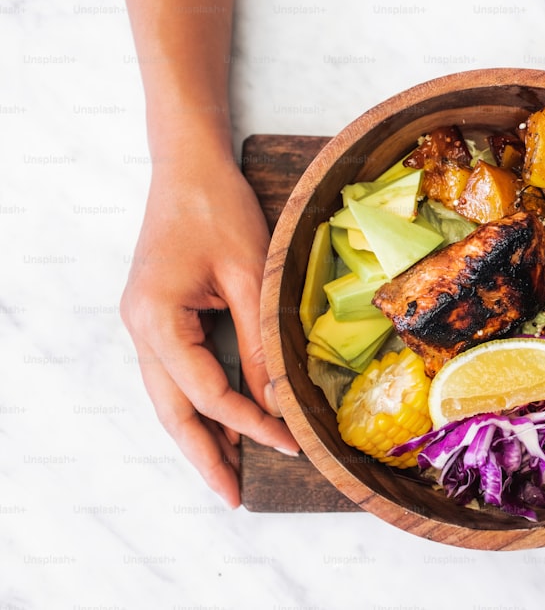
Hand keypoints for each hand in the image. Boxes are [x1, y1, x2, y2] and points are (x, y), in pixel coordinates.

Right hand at [120, 153, 299, 507]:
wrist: (187, 166)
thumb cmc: (218, 209)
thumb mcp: (247, 276)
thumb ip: (257, 342)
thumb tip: (273, 399)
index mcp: (155, 318)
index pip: (205, 391)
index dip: (249, 422)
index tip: (288, 444)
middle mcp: (139, 327)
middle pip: (171, 409)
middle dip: (203, 455)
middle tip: (232, 496)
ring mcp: (142, 323)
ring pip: (167, 397)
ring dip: (198, 434)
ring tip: (227, 473)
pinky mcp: (156, 316)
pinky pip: (175, 374)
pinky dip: (197, 403)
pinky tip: (222, 423)